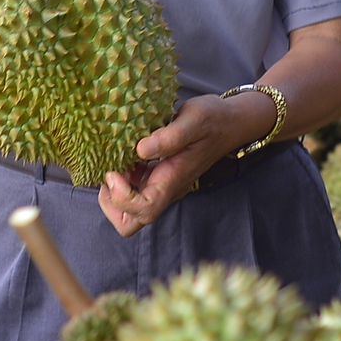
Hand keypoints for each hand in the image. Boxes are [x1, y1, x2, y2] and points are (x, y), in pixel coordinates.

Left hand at [97, 91, 278, 236]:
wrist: (230, 123)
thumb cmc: (214, 120)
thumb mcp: (194, 119)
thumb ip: (170, 136)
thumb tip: (141, 149)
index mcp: (173, 180)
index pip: (145, 210)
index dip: (123, 198)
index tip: (115, 172)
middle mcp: (166, 190)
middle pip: (133, 222)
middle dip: (112, 205)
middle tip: (109, 174)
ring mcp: (162, 186)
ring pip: (130, 210)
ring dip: (113, 193)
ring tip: (115, 162)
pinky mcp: (158, 177)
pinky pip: (133, 191)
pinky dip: (120, 180)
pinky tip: (123, 156)